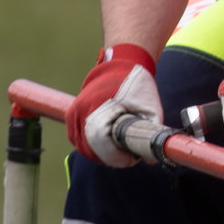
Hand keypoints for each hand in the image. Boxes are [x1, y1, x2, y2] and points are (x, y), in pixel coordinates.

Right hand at [66, 45, 160, 167]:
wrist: (121, 64)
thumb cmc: (137, 84)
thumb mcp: (151, 106)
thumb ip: (152, 131)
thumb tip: (151, 158)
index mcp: (99, 107)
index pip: (102, 144)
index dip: (117, 157)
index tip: (132, 159)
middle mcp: (82, 111)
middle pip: (90, 149)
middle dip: (110, 158)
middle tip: (128, 156)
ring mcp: (74, 113)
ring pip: (82, 146)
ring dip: (99, 154)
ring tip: (119, 151)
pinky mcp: (71, 114)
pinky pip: (76, 139)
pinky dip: (89, 146)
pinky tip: (106, 146)